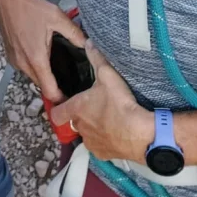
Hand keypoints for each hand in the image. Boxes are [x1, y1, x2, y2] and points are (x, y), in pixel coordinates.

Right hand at [0, 0, 85, 102]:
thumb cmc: (30, 7)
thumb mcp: (57, 17)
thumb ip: (74, 33)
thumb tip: (88, 45)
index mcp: (36, 59)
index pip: (49, 91)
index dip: (62, 98)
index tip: (73, 97)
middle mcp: (23, 64)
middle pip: (41, 85)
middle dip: (55, 86)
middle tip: (70, 79)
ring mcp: (14, 61)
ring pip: (33, 77)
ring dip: (44, 75)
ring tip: (57, 63)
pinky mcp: (10, 55)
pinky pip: (25, 68)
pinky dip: (34, 66)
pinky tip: (42, 52)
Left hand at [50, 42, 152, 160]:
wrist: (139, 133)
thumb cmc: (119, 103)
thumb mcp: (108, 75)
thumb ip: (96, 57)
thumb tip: (88, 42)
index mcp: (77, 109)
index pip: (56, 113)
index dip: (58, 108)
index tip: (63, 102)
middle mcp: (80, 128)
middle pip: (74, 121)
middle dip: (81, 115)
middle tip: (95, 105)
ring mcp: (92, 143)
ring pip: (87, 134)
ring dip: (93, 128)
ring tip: (107, 118)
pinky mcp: (104, 154)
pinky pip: (99, 146)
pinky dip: (105, 140)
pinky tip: (116, 131)